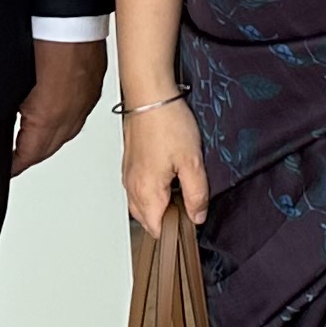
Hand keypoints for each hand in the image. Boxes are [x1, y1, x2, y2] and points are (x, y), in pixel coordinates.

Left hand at [12, 36, 100, 175]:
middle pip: (49, 148)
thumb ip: (12, 108)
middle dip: (32, 155)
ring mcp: (85, 102)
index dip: (16, 163)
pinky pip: (78, 116)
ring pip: (66, 134)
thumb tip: (5, 120)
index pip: (30, 154)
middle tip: (17, 159)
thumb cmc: (45, 38)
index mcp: (49, 116)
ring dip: (49, 141)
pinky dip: (64, 122)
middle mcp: (71, 114)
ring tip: (33, 142)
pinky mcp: (92, 88)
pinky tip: (57, 117)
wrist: (71, 16)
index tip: (7, 167)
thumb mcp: (15, 80)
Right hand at [120, 90, 209, 228]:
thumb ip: (196, 195)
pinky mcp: (129, 164)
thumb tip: (197, 216)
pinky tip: (168, 173)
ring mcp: (128, 176)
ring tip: (179, 184)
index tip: (192, 217)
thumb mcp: (192, 162)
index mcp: (146, 193)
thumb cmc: (167, 123)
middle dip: (168, 217)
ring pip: (142, 204)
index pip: (158, 230)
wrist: (150, 96)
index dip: (176, 229)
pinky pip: (139, 188)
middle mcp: (132, 188)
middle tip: (189, 199)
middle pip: (148, 220)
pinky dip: (152, 189)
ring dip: (160, 203)